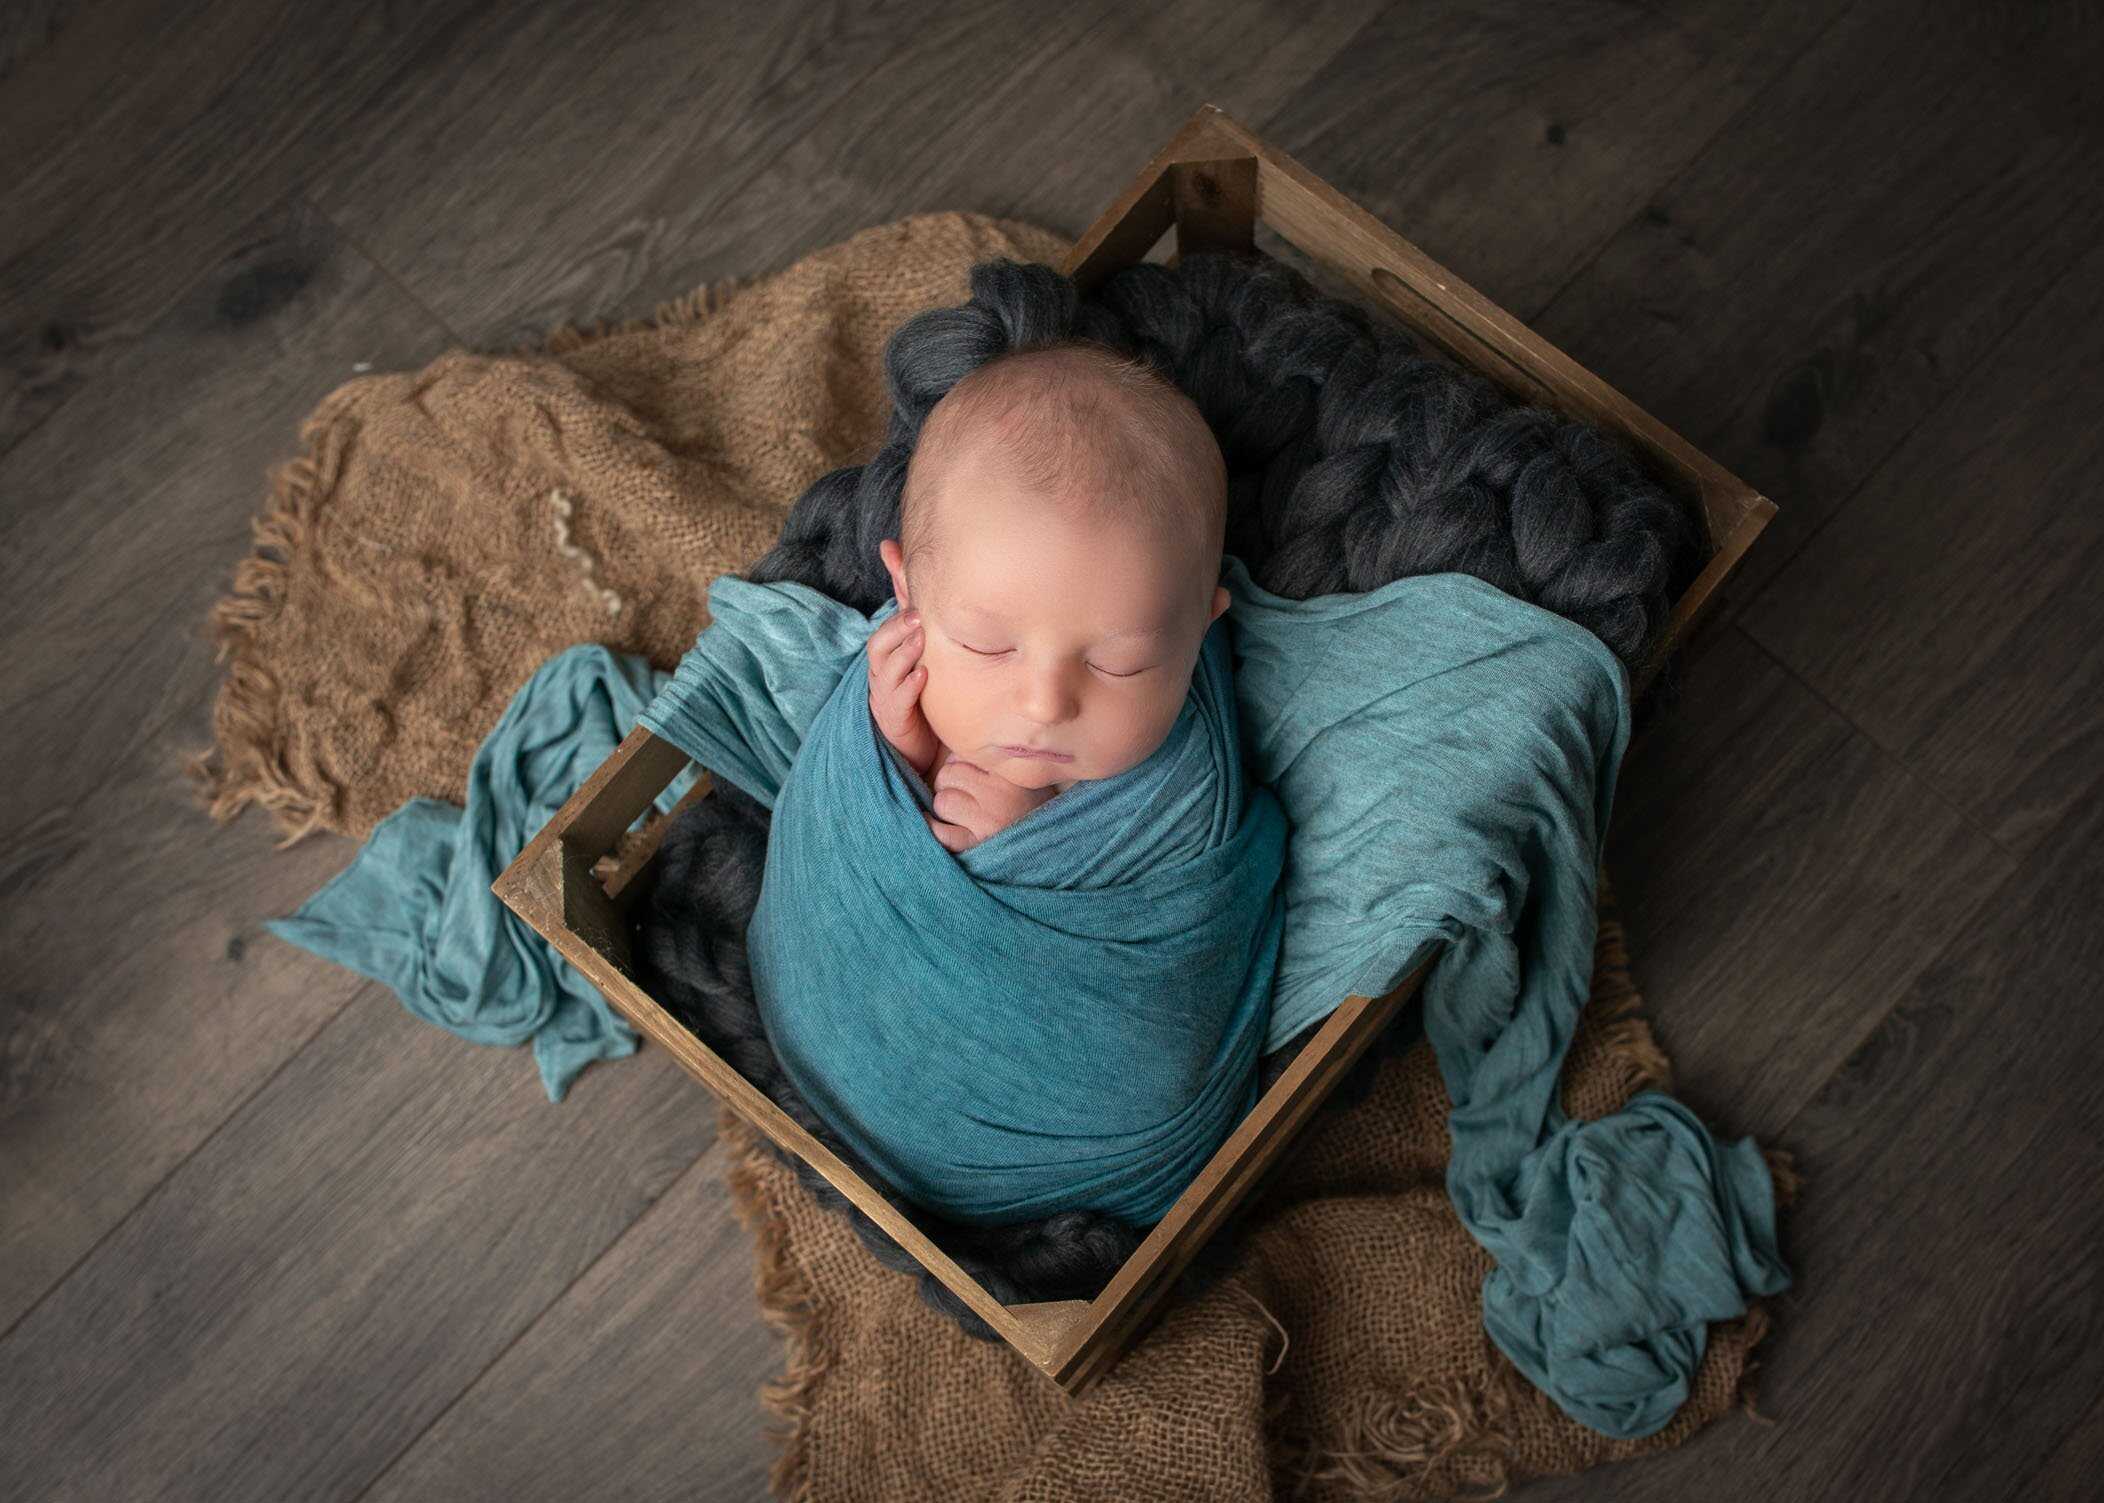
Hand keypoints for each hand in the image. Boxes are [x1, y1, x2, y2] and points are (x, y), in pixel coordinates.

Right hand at [867, 607, 937, 778]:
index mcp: (885, 665)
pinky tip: (923, 674)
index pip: (883, 635)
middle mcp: (881, 679)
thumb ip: (928, 650)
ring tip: (920, 639)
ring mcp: (884, 699)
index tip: (916, 605)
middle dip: (896, 629)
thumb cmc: (924, 704)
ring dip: (903, 653)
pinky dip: (909, 686)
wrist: (919, 750)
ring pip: (885, 671)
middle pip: (878, 647)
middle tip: (917, 617)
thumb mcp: (923, 673)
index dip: (896, 620)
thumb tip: (949, 617)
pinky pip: (897, 701)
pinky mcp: (894, 720)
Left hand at [923, 753, 1055, 853]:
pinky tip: (936, 826)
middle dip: (950, 784)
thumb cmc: (1035, 812)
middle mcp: (1001, 793)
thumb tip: (954, 755)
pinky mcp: (978, 845)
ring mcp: (989, 820)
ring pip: (942, 801)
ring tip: (962, 814)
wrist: (1054, 850)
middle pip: (949, 774)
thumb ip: (998, 763)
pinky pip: (942, 833)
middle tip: (963, 795)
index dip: (962, 765)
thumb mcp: (1026, 779)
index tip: (970, 776)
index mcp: (1011, 772)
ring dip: (946, 808)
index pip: (966, 754)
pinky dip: (935, 830)